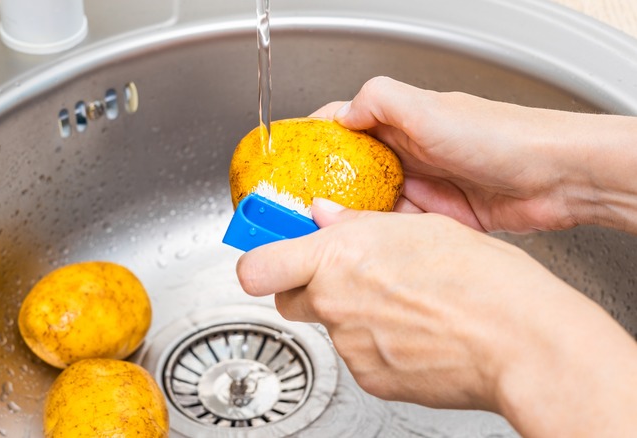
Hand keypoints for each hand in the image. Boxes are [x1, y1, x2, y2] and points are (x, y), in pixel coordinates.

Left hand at [236, 199, 636, 436]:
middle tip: (343, 277)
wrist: (521, 340)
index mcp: (338, 256)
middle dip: (307, 287)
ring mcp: (349, 345)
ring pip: (329, 327)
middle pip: (288, 298)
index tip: (262, 255)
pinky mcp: (369, 379)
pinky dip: (376, 345)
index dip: (255, 262)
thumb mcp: (418, 227)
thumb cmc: (482, 279)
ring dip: (350, 315)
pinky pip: (358, 356)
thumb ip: (356, 225)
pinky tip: (414, 332)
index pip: (257, 266)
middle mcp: (333, 302)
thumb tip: (323, 217)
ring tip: (402, 304)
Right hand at [311, 76, 636, 233]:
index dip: (313, 143)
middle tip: (297, 211)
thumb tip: (339, 114)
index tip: (287, 164)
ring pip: (371, 205)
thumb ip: (381, 102)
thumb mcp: (431, 110)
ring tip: (324, 235)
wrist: (557, 178)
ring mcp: (423, 186)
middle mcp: (408, 152)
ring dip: (351, 219)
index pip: (343, 126)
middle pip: (351, 171)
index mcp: (401, 121)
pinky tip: (367, 247)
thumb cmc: (504, 137)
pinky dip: (381, 238)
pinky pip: (397, 229)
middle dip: (324, 190)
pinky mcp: (438, 217)